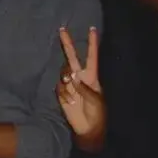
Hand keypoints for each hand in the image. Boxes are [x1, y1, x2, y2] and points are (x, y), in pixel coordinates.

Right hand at [57, 27, 105, 147]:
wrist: (87, 128)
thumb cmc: (97, 113)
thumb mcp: (96, 100)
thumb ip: (85, 88)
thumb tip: (74, 78)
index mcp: (92, 77)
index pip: (92, 56)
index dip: (92, 43)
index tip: (92, 29)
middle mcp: (80, 77)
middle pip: (72, 57)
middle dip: (67, 43)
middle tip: (62, 29)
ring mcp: (70, 84)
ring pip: (63, 72)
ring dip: (66, 79)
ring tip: (72, 91)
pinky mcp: (62, 92)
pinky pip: (59, 87)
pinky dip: (63, 94)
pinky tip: (70, 102)